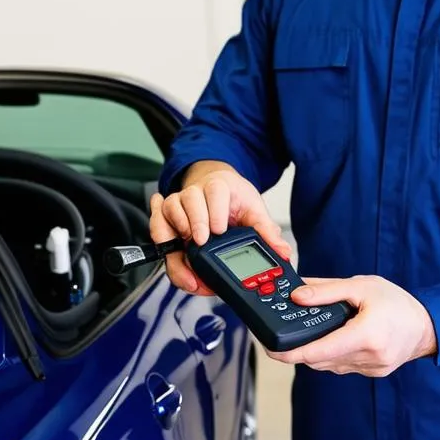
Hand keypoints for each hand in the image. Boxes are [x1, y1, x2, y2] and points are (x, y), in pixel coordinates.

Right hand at [150, 163, 291, 295]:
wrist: (219, 190)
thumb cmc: (234, 200)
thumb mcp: (254, 212)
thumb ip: (267, 232)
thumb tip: (282, 252)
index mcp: (219, 186)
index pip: (214, 191)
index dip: (214, 211)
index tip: (219, 230)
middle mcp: (195, 193)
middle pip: (186, 201)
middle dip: (193, 224)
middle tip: (202, 243)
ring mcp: (178, 204)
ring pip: (169, 212)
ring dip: (176, 233)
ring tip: (189, 253)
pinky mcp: (167, 217)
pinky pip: (157, 224)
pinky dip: (162, 239)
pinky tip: (173, 253)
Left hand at [266, 275, 436, 375]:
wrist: (427, 326)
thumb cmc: (398, 303)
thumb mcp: (362, 287)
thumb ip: (327, 291)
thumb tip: (297, 296)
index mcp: (366, 335)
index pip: (319, 350)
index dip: (291, 352)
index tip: (272, 349)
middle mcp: (368, 357)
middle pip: (319, 359)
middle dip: (300, 349)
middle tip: (283, 336)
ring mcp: (370, 369)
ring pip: (329, 365)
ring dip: (316, 352)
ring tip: (312, 333)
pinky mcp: (371, 373)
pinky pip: (342, 366)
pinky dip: (332, 354)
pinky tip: (335, 339)